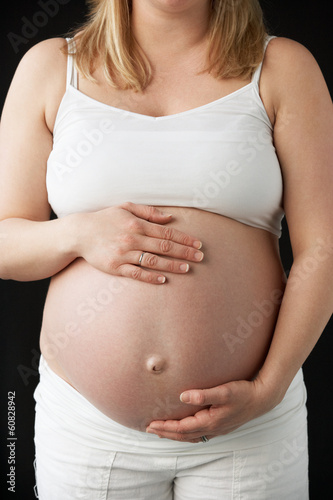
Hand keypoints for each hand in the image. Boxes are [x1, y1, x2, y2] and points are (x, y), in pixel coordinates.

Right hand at [75, 202, 203, 282]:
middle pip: (164, 247)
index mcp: (137, 225)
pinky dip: (150, 277)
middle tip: (201, 257)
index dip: (184, 239)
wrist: (79, 234)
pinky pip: (136, 273)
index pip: (167, 232)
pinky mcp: (116, 267)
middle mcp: (133, 239)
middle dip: (185, 252)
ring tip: (187, 269)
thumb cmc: (105, 219)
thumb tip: (170, 218)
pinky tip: (163, 279)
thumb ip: (149, 212)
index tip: (198, 244)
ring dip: (172, 265)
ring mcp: (124, 254)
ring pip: (153, 261)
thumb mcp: (126, 208)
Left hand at [146, 377, 279, 441]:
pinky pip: (198, 433)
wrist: (262, 399)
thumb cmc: (243, 393)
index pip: (181, 428)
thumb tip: (182, 396)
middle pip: (183, 435)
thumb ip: (203, 394)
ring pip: (190, 436)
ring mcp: (217, 429)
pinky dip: (186, 433)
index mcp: (210, 421)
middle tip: (149, 429)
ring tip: (162, 431)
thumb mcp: (224, 391)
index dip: (165, 426)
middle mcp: (212, 428)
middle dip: (165, 432)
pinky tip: (185, 429)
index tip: (150, 424)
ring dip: (174, 434)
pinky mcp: (221, 425)